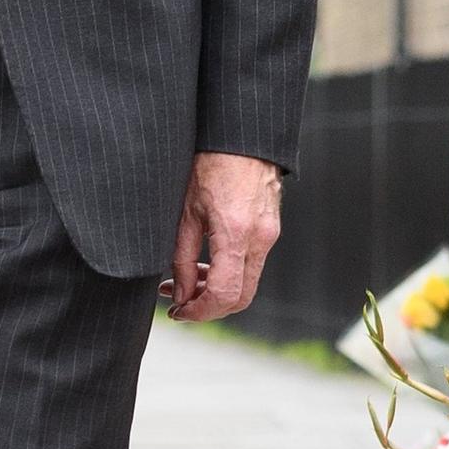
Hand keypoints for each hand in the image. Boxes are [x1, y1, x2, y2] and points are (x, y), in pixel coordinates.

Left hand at [166, 152, 282, 320]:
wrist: (242, 137)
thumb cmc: (210, 164)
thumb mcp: (185, 212)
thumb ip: (181, 258)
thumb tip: (181, 295)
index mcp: (236, 234)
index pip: (224, 294)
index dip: (199, 312)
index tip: (178, 312)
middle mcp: (260, 239)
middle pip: (241, 298)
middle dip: (208, 308)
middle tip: (178, 302)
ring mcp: (269, 236)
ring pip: (246, 284)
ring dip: (216, 292)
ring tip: (184, 282)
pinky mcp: (270, 231)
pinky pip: (251, 266)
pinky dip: (228, 275)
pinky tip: (203, 265)